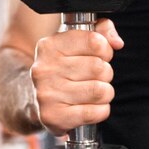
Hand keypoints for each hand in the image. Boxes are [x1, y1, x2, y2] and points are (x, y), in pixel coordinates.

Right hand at [30, 18, 123, 135]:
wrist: (32, 99)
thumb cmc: (62, 69)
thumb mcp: (75, 43)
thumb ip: (100, 32)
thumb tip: (116, 42)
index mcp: (49, 46)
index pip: (94, 41)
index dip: (105, 50)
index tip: (100, 56)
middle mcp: (45, 69)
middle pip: (99, 68)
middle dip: (106, 74)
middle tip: (96, 77)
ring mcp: (47, 94)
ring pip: (100, 91)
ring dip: (105, 93)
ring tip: (94, 93)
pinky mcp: (53, 117)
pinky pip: (94, 113)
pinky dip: (100, 111)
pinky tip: (91, 107)